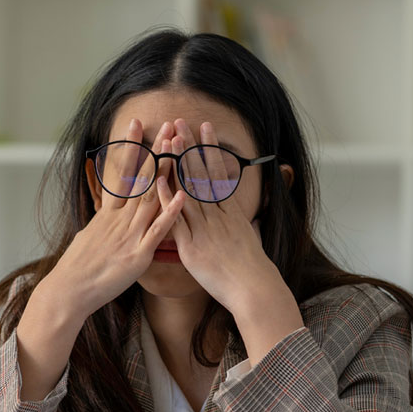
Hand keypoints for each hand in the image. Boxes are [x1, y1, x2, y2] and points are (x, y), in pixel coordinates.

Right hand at [43, 118, 185, 319]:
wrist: (69, 291)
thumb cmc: (78, 268)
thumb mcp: (89, 236)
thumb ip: (104, 222)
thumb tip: (106, 214)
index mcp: (109, 214)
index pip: (122, 172)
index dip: (131, 147)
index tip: (136, 123)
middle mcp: (119, 219)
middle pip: (141, 178)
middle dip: (156, 150)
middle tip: (167, 125)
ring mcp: (130, 235)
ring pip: (151, 197)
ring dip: (167, 171)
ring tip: (178, 148)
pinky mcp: (138, 254)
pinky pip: (157, 231)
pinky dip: (170, 213)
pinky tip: (182, 195)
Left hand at [158, 119, 283, 315]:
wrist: (253, 289)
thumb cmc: (253, 269)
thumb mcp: (251, 238)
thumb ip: (243, 224)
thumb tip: (247, 218)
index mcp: (231, 212)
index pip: (218, 173)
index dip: (209, 149)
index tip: (204, 128)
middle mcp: (217, 216)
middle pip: (201, 175)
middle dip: (191, 147)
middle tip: (181, 122)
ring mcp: (204, 229)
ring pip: (188, 191)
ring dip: (178, 164)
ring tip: (170, 140)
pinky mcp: (191, 247)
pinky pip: (176, 220)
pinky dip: (167, 200)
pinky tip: (158, 181)